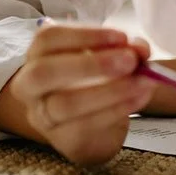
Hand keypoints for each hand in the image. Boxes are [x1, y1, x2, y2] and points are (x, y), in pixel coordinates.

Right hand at [0, 22, 156, 164]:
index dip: (85, 35)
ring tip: (144, 81)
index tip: (122, 37)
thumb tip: (140, 49)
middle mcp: (30, 85)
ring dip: (111, 90)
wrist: (97, 126)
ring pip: (66, 104)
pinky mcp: (63, 139)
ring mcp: (42, 116)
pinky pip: (87, 124)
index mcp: (39, 54)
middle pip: (43, 73)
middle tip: (130, 60)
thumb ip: (127, 49)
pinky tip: (142, 96)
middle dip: (90, 64)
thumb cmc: (98, 80)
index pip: (48, 38)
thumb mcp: (113, 58)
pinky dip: (119, 108)